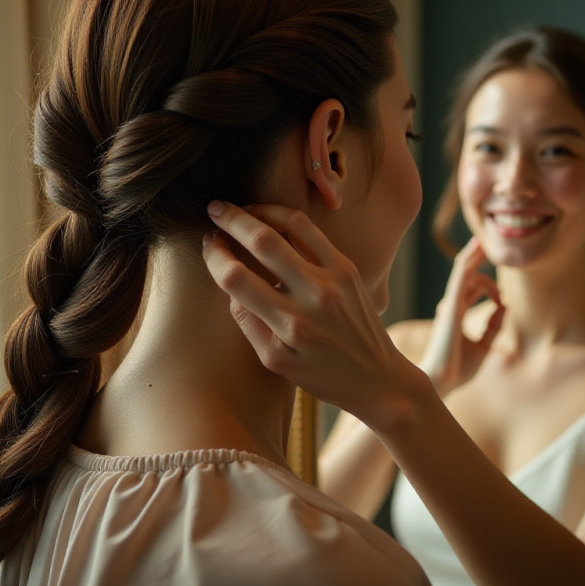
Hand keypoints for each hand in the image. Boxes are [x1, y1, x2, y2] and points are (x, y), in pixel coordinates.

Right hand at [201, 201, 431, 425]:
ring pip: (290, 227)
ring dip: (260, 210)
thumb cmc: (322, 374)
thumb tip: (231, 285)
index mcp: (289, 326)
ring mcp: (334, 279)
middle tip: (214, 208)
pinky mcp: (348, 268)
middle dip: (231, 220)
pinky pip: (314, 232)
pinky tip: (271, 216)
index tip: (208, 245)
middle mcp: (312, 297)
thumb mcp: (275, 361)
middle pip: (261, 242)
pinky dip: (288, 218)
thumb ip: (248, 322)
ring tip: (240, 208)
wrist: (377, 377)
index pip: (237, 279)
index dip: (215, 256)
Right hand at [418, 237, 503, 392]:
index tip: (502, 301)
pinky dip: (468, 262)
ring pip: (463, 270)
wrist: (443, 383)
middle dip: (478, 258)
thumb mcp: (484, 346)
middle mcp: (451, 305)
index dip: (490, 288)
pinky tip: (476, 250)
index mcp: (456, 314)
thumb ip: (493, 327)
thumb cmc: (459, 369)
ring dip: (474, 254)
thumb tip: (504, 307)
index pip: (472, 288)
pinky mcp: (452, 306)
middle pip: (467, 274)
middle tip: (489, 241)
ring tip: (484, 238)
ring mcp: (450, 304)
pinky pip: (460, 278)